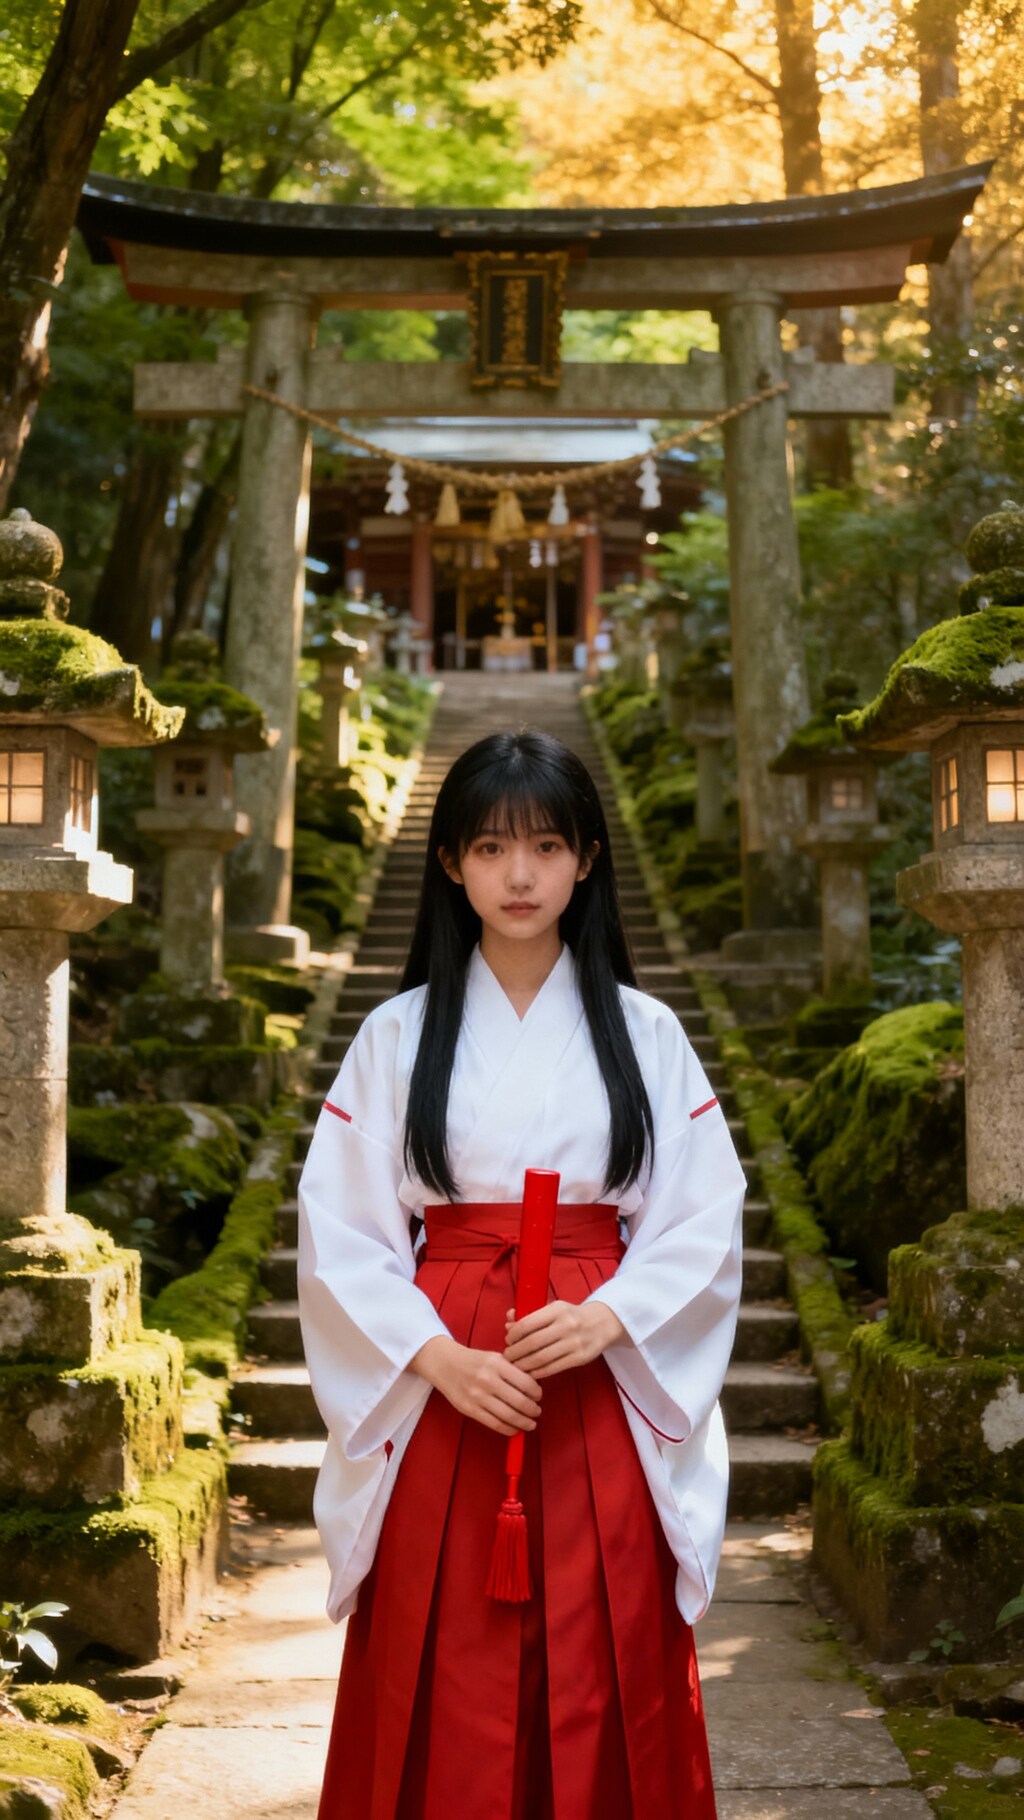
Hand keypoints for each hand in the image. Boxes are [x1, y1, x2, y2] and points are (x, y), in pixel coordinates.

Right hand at [408, 1335, 541, 1436]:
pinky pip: (495, 1424)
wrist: (445, 1364)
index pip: (526, 1382)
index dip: (537, 1393)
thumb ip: (512, 1370)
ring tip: (530, 1423)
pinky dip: (509, 1429)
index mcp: (496, 1363)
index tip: (539, 1396)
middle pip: (520, 1402)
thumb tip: (534, 1388)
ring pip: (508, 1416)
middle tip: (537, 1412)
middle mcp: (487, 1380)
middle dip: (533, 1410)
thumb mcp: (494, 1357)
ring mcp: (477, 1396)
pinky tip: (515, 1428)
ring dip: (524, 1423)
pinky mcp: (470, 1409)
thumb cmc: (473, 1361)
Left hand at [503, 1300, 625, 1379]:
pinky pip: (553, 1368)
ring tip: (514, 1367)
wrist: (602, 1323)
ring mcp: (574, 1342)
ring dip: (524, 1365)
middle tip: (507, 1357)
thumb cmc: (571, 1316)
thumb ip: (530, 1316)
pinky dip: (538, 1372)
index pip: (528, 1323)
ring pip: (541, 1358)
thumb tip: (508, 1325)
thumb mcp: (553, 1309)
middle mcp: (566, 1325)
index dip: (514, 1334)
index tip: (507, 1340)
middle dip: (515, 1352)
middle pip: (533, 1343)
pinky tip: (529, 1372)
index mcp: (557, 1310)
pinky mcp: (580, 1358)